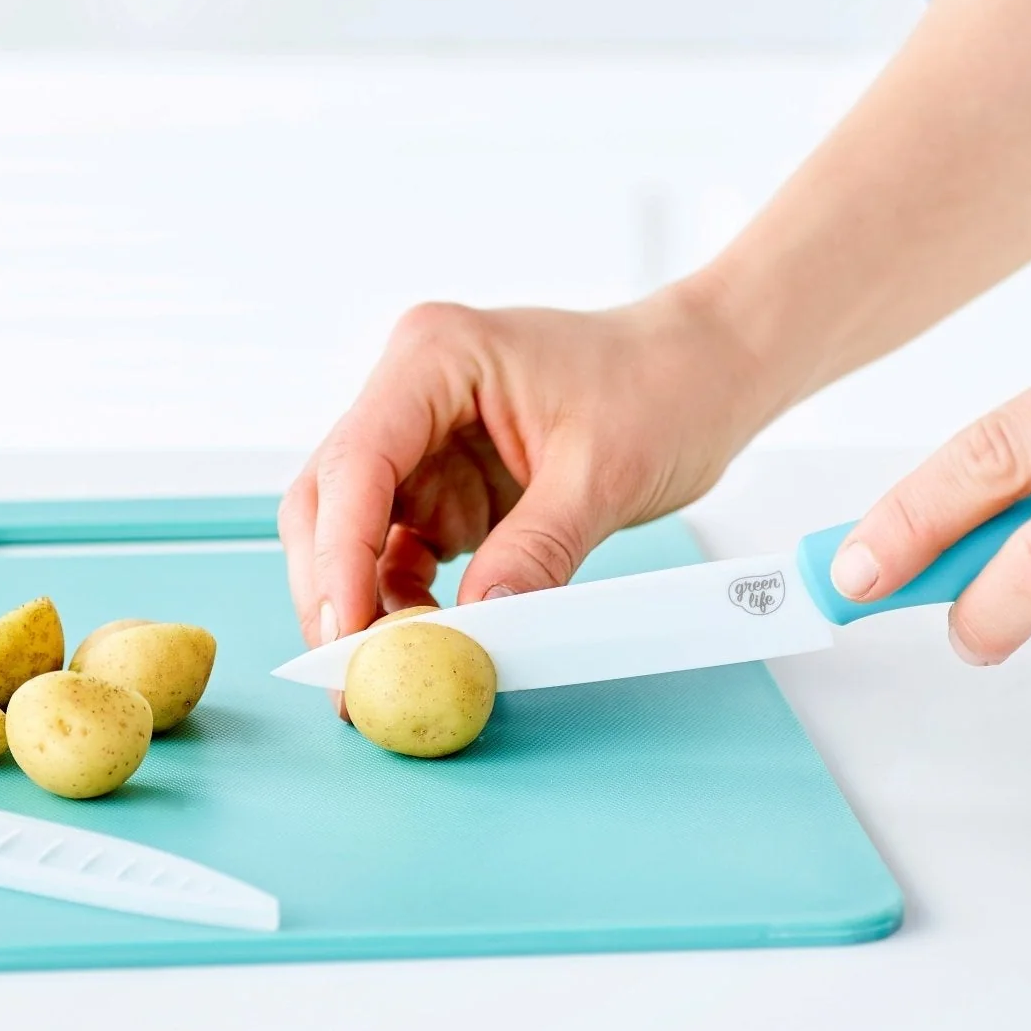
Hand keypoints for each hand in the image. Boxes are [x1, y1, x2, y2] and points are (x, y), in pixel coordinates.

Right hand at [279, 285, 769, 647]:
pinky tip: (420, 646)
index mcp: (435, 356)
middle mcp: (410, 393)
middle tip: (350, 674)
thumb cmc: (660, 386)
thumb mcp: (604, 473)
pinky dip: (401, 603)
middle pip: (330, 498)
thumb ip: (537, 549)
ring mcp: (420, 442)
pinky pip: (398, 552)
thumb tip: (478, 627)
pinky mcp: (441, 486)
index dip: (339, 552)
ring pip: (352, 532)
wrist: (700, 373)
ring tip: (386, 674)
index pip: (358, 460)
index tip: (346, 632)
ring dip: (361, 604)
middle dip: (332, 587)